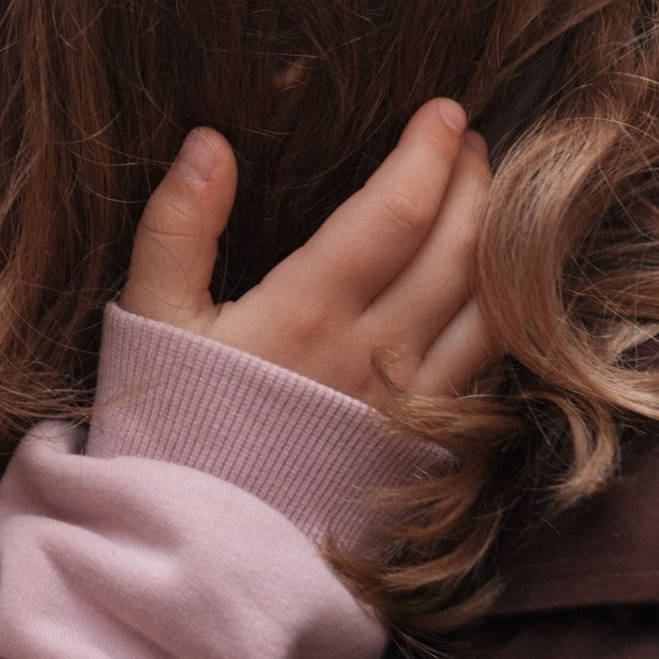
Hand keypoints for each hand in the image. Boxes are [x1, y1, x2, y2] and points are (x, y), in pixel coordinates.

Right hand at [119, 98, 493, 411]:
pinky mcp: (427, 447)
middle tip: (470, 140)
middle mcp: (372, 354)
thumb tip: (209, 142)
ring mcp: (410, 405)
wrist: (196, 548)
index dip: (428, 151)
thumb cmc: (168, 427)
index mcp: (305, 311)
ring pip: (492, 307)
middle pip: (459, 248)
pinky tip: (498, 289)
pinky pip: (491, 370)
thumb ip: (177, 226)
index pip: (396, 209)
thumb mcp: (150, 319)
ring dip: (506, 241)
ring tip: (497, 198)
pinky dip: (508, 315)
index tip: (443, 110)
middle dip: (476, 180)